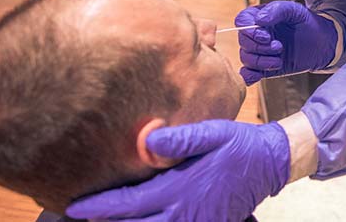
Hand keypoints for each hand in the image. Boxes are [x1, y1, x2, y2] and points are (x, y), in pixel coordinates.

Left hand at [66, 121, 289, 221]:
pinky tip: (143, 221)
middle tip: (80, 219)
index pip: (130, 203)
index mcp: (180, 189)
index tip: (74, 206)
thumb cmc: (238, 144)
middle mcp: (185, 213)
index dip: (100, 206)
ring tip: (107, 221)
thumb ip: (182, 139)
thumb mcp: (213, 132)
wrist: (271, 163)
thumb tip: (147, 140)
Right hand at [236, 1, 337, 84]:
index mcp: (259, 16)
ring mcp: (259, 51)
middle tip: (278, 46)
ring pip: (246, 58)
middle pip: (243, 41)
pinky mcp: (263, 68)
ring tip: (279, 59)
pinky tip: (259, 75)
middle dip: (259, 47)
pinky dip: (249, 76)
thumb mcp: (295, 10)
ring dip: (261, 61)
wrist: (322, 43)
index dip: (250, 30)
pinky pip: (247, 74)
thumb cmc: (307, 23)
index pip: (242, 20)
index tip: (266, 36)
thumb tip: (259, 19)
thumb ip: (277, 10)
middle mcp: (256, 34)